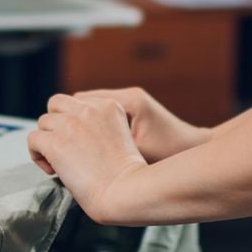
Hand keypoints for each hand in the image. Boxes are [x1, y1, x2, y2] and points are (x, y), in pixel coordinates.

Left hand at [27, 93, 148, 223]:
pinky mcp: (56, 143)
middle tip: (62, 144)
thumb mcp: (122, 135)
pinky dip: (36, 154)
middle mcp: (88, 110)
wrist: (125, 190)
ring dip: (46, 139)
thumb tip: (73, 134)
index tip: (79, 142)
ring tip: (57, 161)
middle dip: (55, 122)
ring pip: (43, 121)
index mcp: (108, 105)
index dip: (72, 121)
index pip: (77, 102)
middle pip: (56, 103)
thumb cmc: (126, 174)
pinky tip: (51, 169)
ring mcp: (70, 125)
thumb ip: (99, 126)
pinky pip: (33, 139)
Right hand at [75, 87, 209, 162]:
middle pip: (80, 102)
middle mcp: (127, 96)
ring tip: (76, 146)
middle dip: (69, 122)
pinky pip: (101, 116)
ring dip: (80, 126)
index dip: (64, 120)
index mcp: (128, 101)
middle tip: (64, 145)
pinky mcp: (132, 111)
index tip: (58, 140)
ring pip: (89, 109)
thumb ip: (106, 147)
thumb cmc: (170, 155)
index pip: (79, 100)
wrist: (193, 150)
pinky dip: (93, 128)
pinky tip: (93, 146)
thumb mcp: (136, 154)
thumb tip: (73, 150)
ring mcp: (129, 102)